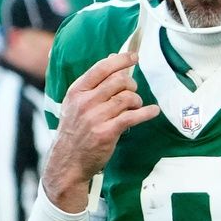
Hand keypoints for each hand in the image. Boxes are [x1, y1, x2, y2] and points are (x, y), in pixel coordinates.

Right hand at [42, 47, 160, 206]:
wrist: (67, 162)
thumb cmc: (74, 132)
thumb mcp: (75, 104)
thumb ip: (93, 84)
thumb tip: (113, 59)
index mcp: (76, 92)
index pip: (101, 68)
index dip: (121, 60)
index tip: (134, 57)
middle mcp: (84, 102)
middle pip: (118, 81)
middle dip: (131, 84)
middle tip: (132, 91)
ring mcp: (95, 118)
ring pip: (126, 97)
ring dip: (136, 100)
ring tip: (135, 106)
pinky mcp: (106, 132)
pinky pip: (133, 116)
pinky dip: (147, 112)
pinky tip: (153, 111)